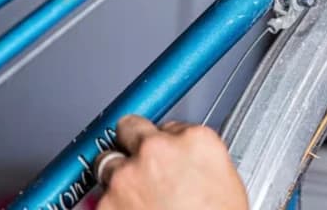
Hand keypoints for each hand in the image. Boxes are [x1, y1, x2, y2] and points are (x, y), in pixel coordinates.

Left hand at [95, 116, 247, 209]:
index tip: (161, 150)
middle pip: (130, 128)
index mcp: (196, 141)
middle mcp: (158, 150)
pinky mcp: (105, 203)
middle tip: (140, 163)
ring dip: (118, 176)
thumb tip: (180, 156)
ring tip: (138, 199)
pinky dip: (113, 206)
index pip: (169, 124)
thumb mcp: (224, 180)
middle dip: (132, 142)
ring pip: (109, 161)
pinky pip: (102, 197)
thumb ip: (194, 156)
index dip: (164, 141)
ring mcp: (127, 175)